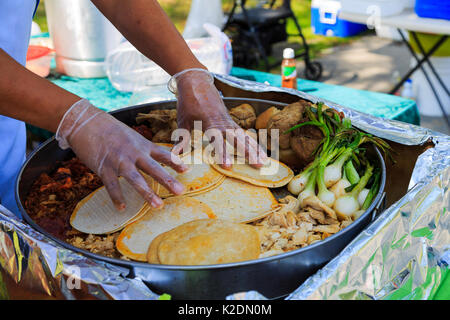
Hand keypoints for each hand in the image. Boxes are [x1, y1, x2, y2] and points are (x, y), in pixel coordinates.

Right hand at [56, 99, 186, 208]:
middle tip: (180, 192)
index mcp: (142, 145)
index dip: (175, 162)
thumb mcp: (132, 137)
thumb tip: (159, 157)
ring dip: (147, 193)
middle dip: (167, 180)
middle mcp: (133, 153)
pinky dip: (117, 197)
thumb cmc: (111, 131)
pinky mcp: (103, 167)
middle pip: (153, 168)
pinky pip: (112, 185)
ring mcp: (119, 160)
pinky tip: (122, 208)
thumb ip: (145, 149)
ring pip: (135, 179)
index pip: (162, 154)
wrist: (86, 122)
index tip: (187, 171)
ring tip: (158, 205)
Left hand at [169, 68, 266, 168]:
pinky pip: (244, 133)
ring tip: (264, 161)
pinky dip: (253, 143)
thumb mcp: (183, 120)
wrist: (196, 82)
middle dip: (248, 153)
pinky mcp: (231, 121)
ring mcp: (229, 121)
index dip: (223, 153)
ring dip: (255, 149)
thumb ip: (182, 139)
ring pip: (244, 136)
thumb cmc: (188, 102)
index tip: (228, 166)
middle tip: (258, 165)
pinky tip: (261, 152)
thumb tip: (175, 155)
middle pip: (238, 139)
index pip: (217, 140)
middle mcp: (222, 122)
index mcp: (209, 122)